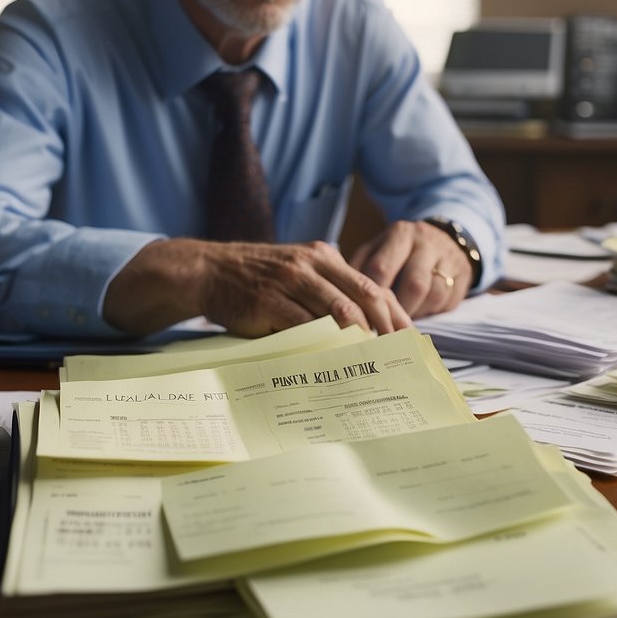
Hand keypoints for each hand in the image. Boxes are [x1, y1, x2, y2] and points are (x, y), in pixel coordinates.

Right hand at [103, 238, 411, 337]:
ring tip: (376, 361)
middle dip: (386, 327)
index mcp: (322, 257)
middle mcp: (311, 264)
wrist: (207, 271)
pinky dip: (325, 343)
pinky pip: (304, 324)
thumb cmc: (255, 280)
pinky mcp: (269, 301)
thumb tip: (362, 328)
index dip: (394, 312)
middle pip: (363, 296)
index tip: (408, 337)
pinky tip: (336, 360)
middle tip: (399, 355)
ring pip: (339, 310)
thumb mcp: (295, 273)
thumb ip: (324, 292)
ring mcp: (290, 281)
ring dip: (361, 337)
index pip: (370, 284)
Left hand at [349, 220, 471, 318]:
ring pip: (434, 294)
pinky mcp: (464, 274)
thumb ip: (359, 267)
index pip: (382, 268)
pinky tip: (419, 316)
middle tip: (383, 327)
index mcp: (400, 234)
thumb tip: (341, 296)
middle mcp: (427, 242)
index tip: (361, 315)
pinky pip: (449, 301)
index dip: (371, 296)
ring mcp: (449, 258)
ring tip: (400, 325)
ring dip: (416, 314)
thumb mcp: (377, 249)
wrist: (444, 237)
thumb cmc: (399, 251)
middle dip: (397, 311)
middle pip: (414, 284)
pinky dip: (432, 313)